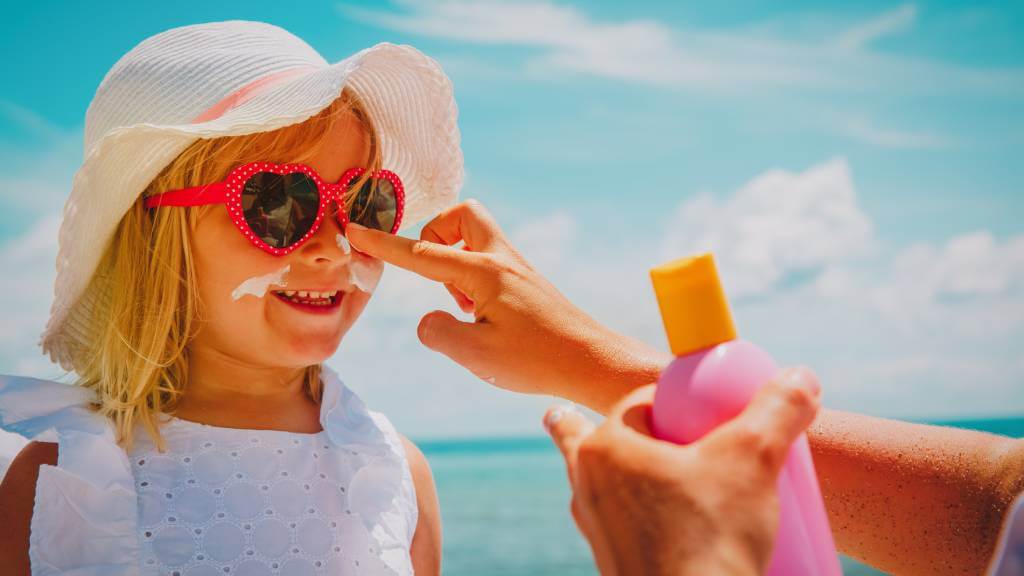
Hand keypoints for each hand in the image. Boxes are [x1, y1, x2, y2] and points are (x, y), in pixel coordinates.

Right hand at [345, 200, 668, 412]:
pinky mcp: (525, 282)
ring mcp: (516, 268)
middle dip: (436, 235)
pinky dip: (473, 277)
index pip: (422, 253)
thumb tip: (428, 320)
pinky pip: (488, 260)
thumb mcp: (475, 355)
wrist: (592, 361)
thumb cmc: (536, 360)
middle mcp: (501, 259)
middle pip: (461, 215)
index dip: (384, 244)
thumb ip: (438, 332)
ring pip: (475, 236)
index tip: (356, 229)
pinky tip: (484, 316)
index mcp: (483, 271)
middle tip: (438, 277)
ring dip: (456, 260)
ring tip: (466, 308)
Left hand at [544, 367, 821, 575]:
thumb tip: (800, 376)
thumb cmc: (709, 538)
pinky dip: (637, 518)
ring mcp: (597, 531)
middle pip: (611, 441)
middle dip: (625, 431)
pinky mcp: (615, 566)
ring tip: (624, 467)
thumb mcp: (754, 460)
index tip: (703, 407)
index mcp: (604, 449)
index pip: (639, 402)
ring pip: (609, 487)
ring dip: (623, 474)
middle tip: (650, 426)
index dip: (673, 398)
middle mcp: (588, 488)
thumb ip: (777, 411)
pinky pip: (622, 528)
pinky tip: (657, 526)